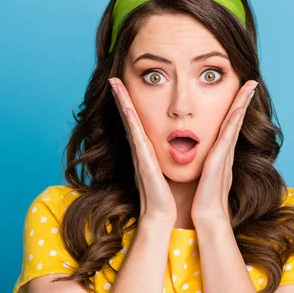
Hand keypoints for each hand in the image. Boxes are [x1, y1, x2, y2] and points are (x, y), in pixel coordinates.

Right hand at [108, 77, 176, 225]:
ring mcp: (139, 154)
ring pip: (129, 121)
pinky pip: (135, 136)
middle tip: (114, 77)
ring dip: (121, 101)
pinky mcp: (142, 161)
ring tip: (114, 83)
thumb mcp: (169, 168)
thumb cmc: (167, 194)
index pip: (138, 121)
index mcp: (147, 149)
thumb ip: (171, 155)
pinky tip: (126, 107)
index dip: (131, 103)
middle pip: (129, 117)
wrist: (161, 215)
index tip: (126, 85)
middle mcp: (140, 149)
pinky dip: (129, 120)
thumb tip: (179, 143)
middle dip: (121, 96)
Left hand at [191, 80, 258, 222]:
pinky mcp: (220, 161)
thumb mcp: (201, 175)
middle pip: (236, 120)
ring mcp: (225, 156)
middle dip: (243, 100)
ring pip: (235, 123)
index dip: (235, 108)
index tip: (239, 92)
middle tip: (250, 81)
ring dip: (242, 103)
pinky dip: (235, 121)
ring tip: (249, 85)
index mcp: (220, 155)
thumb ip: (201, 163)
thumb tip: (191, 153)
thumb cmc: (202, 200)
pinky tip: (238, 107)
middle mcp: (226, 152)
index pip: (228, 126)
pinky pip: (228, 136)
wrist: (206, 217)